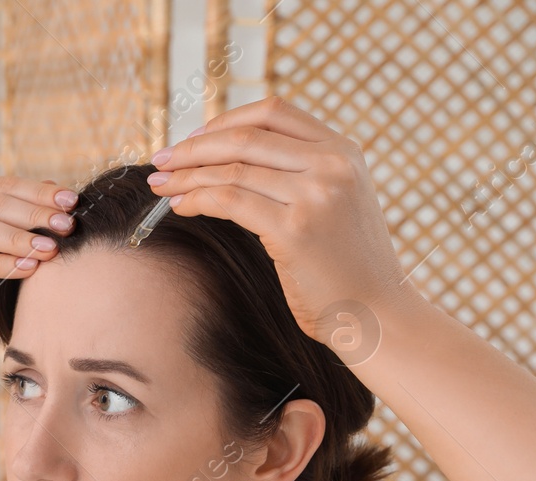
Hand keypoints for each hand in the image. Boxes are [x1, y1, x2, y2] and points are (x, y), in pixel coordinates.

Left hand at [145, 96, 426, 348]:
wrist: (376, 312)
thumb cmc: (346, 266)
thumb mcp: (336, 204)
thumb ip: (301, 175)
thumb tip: (234, 161)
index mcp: (344, 150)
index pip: (273, 112)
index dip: (224, 121)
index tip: (192, 139)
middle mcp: (333, 164)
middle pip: (245, 137)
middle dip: (193, 148)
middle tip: (160, 160)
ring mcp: (316, 194)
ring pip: (232, 169)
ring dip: (186, 175)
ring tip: (159, 184)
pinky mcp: (294, 229)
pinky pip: (229, 201)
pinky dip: (197, 199)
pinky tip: (180, 206)